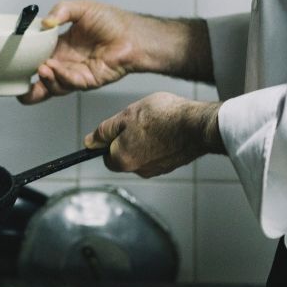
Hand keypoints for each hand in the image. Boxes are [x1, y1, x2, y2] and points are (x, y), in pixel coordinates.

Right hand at [17, 0, 143, 104]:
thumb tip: (45, 22)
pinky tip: (56, 68)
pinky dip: (61, 77)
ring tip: (41, 68)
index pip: (38, 57)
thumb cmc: (111, 21)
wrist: (133, 34)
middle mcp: (66, 62)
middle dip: (29, 87)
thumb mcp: (81, 8)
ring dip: (44, 80)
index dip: (26, 62)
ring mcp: (76, 74)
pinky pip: (70, 83)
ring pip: (53, 86)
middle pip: (42, 80)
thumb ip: (61, 10)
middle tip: (19, 84)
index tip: (14, 62)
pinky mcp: (87, 81)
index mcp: (60, 47)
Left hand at [84, 93, 223, 177]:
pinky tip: (167, 127)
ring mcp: (157, 169)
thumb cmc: (162, 117)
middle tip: (139, 119)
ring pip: (142, 152)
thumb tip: (89, 142)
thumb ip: (105, 131)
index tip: (118, 125)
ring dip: (144, 139)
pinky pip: (158, 153)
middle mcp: (139, 170)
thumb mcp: (126, 116)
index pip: (105, 155)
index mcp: (122, 160)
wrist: (197, 125)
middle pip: (124, 154)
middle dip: (128, 137)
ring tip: (156, 121)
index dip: (109, 138)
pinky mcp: (171, 165)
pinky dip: (159, 142)